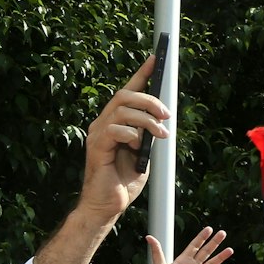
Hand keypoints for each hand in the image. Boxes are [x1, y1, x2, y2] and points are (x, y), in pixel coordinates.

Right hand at [79, 57, 167, 223]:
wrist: (108, 204)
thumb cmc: (125, 180)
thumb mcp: (145, 152)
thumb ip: (150, 134)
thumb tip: (163, 119)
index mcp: (115, 122)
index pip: (128, 91)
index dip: (142, 74)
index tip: (157, 59)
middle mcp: (103, 123)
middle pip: (125, 95)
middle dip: (150, 101)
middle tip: (167, 115)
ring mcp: (97, 133)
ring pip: (123, 110)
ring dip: (147, 121)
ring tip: (161, 135)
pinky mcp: (97, 146)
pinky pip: (116, 130)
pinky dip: (132, 136)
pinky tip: (137, 148)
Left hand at [137, 229, 233, 263]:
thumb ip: (157, 252)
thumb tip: (148, 236)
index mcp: (181, 262)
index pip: (194, 246)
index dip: (201, 238)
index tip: (209, 229)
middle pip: (205, 253)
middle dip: (214, 243)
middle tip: (223, 233)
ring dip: (221, 257)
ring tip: (230, 250)